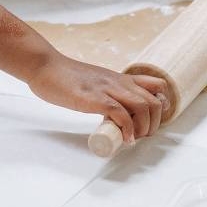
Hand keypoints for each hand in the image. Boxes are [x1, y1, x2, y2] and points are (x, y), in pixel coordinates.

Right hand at [28, 54, 170, 143]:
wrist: (45, 66)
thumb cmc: (65, 77)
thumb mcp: (95, 82)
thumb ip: (107, 92)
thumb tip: (114, 111)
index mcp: (120, 78)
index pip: (156, 86)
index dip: (160, 105)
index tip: (152, 120)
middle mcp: (118, 82)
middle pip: (154, 101)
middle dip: (154, 124)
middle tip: (142, 136)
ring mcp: (107, 89)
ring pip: (143, 106)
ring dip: (144, 128)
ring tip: (134, 139)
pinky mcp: (94, 98)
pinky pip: (120, 113)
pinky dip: (128, 130)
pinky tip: (125, 139)